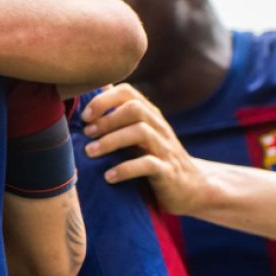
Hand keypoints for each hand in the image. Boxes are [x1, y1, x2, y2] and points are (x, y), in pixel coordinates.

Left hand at [78, 84, 212, 214]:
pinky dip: (125, 169)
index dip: (103, 100)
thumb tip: (97, 87)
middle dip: (106, 119)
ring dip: (111, 141)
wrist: (190, 187)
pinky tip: (109, 177)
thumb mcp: (138, 133)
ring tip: (90, 153)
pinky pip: (148, 164)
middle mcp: (159, 127)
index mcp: (149, 115)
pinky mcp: (168, 171)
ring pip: (141, 132)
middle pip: (134, 109)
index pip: (128, 92)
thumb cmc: (154, 157)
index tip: (85, 117)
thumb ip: (119, 114)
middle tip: (86, 134)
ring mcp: (165, 148)